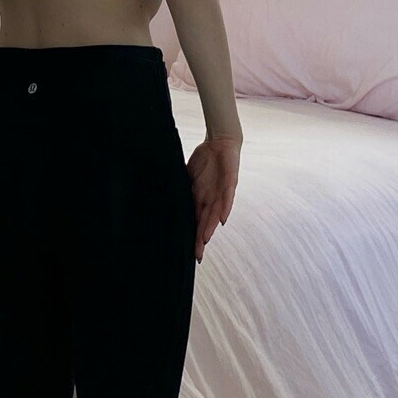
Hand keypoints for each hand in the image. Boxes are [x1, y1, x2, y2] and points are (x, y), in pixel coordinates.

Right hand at [186, 135, 240, 262]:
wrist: (220, 142)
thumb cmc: (205, 160)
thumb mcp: (188, 176)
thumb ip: (182, 188)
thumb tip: (167, 197)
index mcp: (201, 199)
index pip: (196, 222)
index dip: (194, 237)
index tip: (191, 254)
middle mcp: (212, 199)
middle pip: (206, 223)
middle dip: (201, 240)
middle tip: (197, 256)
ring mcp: (221, 192)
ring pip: (216, 214)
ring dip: (211, 227)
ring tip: (205, 240)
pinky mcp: (230, 182)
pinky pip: (228, 197)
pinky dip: (225, 208)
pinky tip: (222, 220)